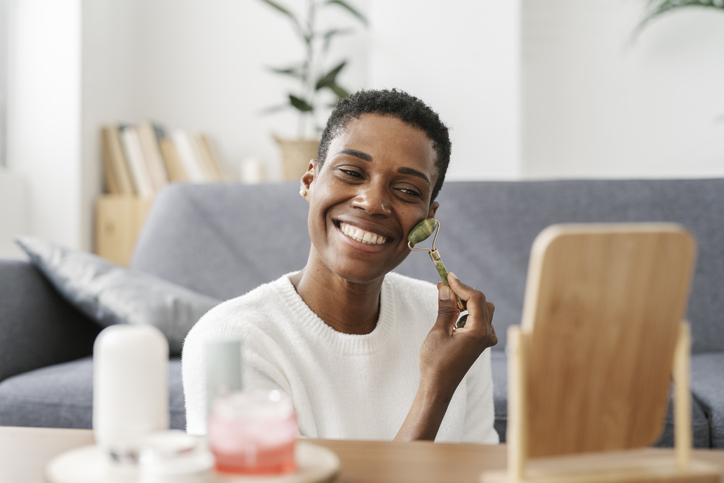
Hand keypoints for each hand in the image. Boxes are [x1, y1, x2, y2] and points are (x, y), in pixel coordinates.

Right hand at [419, 273, 496, 397]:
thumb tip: (445, 288)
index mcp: (479, 331)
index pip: (475, 298)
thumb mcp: (438, 332)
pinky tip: (453, 314)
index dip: (461, 285)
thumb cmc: (436, 362)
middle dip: (463, 292)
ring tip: (447, 302)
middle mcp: (487, 334)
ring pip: (482, 309)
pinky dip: (468, 312)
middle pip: (482, 301)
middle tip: (444, 288)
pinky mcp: (480, 342)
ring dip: (466, 302)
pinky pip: (479, 320)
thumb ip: (445, 308)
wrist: (438, 386)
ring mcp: (486, 339)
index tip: (446, 276)